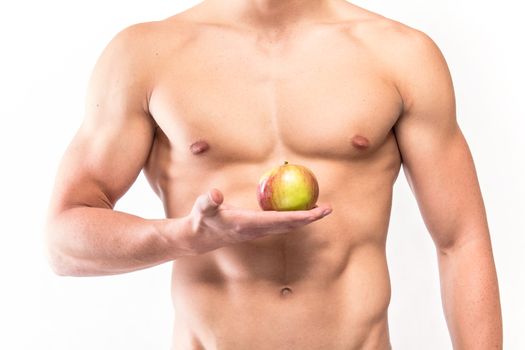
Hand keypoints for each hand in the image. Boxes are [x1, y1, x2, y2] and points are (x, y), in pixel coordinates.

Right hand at [187, 188, 331, 253]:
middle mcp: (258, 230)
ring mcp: (259, 231)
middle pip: (290, 225)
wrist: (200, 238)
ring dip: (306, 218)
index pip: (279, 221)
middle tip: (328, 208)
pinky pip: (281, 221)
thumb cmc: (202, 220)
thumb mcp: (203, 209)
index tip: (315, 212)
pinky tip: (301, 205)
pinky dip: (294, 215)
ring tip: (322, 207)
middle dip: (310, 218)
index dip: (299, 217)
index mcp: (248, 224)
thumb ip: (209, 201)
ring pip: (288, 225)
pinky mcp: (259, 229)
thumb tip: (215, 194)